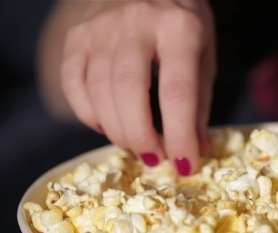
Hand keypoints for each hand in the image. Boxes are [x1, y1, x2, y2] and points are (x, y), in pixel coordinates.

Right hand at [60, 0, 215, 174]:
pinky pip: (73, 84)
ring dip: (117, 131)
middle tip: (155, 157)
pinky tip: (108, 124)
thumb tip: (195, 151)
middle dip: (141, 136)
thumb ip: (199, 103)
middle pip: (128, 91)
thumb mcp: (204, 56)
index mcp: (180, 27)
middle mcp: (137, 22)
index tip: (184, 165)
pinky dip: (89, 115)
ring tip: (137, 144)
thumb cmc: (182, 24)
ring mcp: (101, 26)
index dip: (180, 135)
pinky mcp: (77, 34)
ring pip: (98, 91)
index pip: (178, 92)